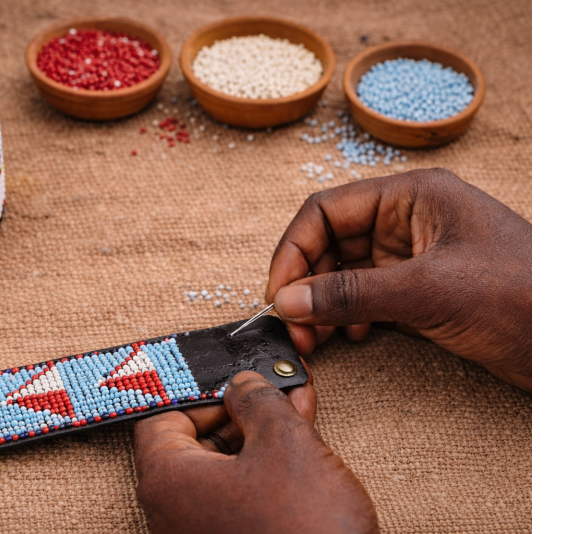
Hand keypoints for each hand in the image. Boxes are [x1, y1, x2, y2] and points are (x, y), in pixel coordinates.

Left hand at [134, 370, 377, 533]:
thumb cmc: (301, 529)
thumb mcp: (284, 441)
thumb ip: (257, 399)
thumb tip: (243, 384)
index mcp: (167, 479)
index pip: (161, 417)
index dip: (199, 392)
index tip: (233, 381)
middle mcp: (172, 511)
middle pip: (195, 442)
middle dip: (240, 411)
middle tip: (274, 389)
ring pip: (223, 469)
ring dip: (260, 436)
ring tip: (299, 409)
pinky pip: (237, 498)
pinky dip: (264, 471)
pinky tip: (301, 450)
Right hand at [266, 168, 531, 390]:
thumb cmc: (523, 298)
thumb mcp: (428, 291)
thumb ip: (351, 293)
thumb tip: (287, 301)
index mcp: (412, 197)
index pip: (327, 211)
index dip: (294, 250)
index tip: (278, 294)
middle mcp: (409, 221)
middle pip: (331, 242)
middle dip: (306, 282)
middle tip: (294, 325)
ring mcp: (416, 258)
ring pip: (346, 273)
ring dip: (323, 303)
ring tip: (316, 337)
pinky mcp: (424, 293)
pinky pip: (368, 297)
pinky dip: (350, 316)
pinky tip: (352, 336)